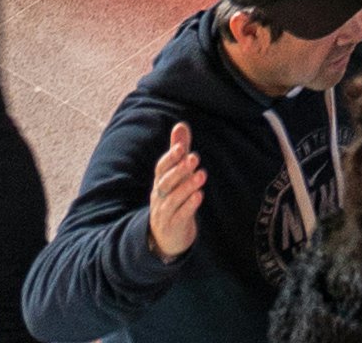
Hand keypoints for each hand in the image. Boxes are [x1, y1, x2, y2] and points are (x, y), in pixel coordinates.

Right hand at [145, 126, 205, 257]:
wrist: (166, 236)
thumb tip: (180, 125)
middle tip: (194, 158)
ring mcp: (165, 212)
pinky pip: (180, 216)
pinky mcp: (173, 226)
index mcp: (160, 182)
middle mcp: (160, 196)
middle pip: (165, 182)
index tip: (181, 147)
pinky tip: (199, 196)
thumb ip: (178, 151)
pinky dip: (189, 206)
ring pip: (173, 199)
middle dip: (179, 170)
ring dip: (187, 186)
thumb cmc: (173, 198)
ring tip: (201, 175)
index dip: (170, 157)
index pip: (161, 168)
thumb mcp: (175, 174)